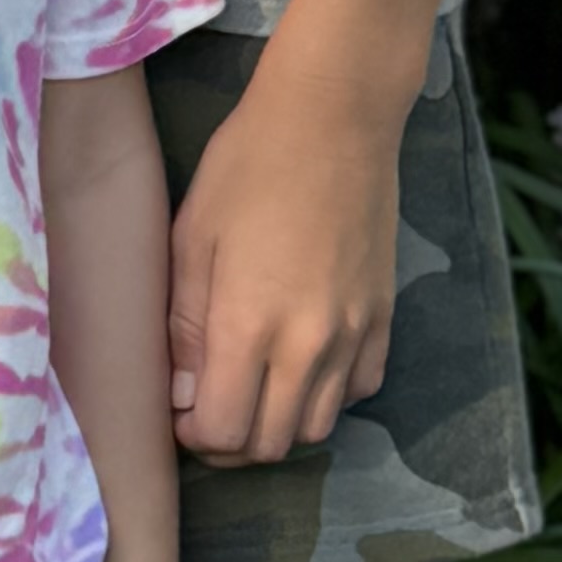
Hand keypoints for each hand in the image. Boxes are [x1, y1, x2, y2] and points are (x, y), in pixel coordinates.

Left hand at [169, 55, 407, 467]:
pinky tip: (300, 361)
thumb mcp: (191, 238)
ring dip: (278, 423)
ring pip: (317, 428)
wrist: (334, 116)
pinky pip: (358, 390)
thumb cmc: (247, 165)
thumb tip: (182, 397)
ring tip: (251, 386)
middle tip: (207, 404)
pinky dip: (326, 394)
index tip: (178, 407)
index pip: (222, 432)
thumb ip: (185, 328)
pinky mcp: (384, 316)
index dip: (192, 434)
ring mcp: (354, 332)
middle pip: (270, 444)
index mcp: (248, 323)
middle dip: (229, 440)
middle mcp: (307, 342)